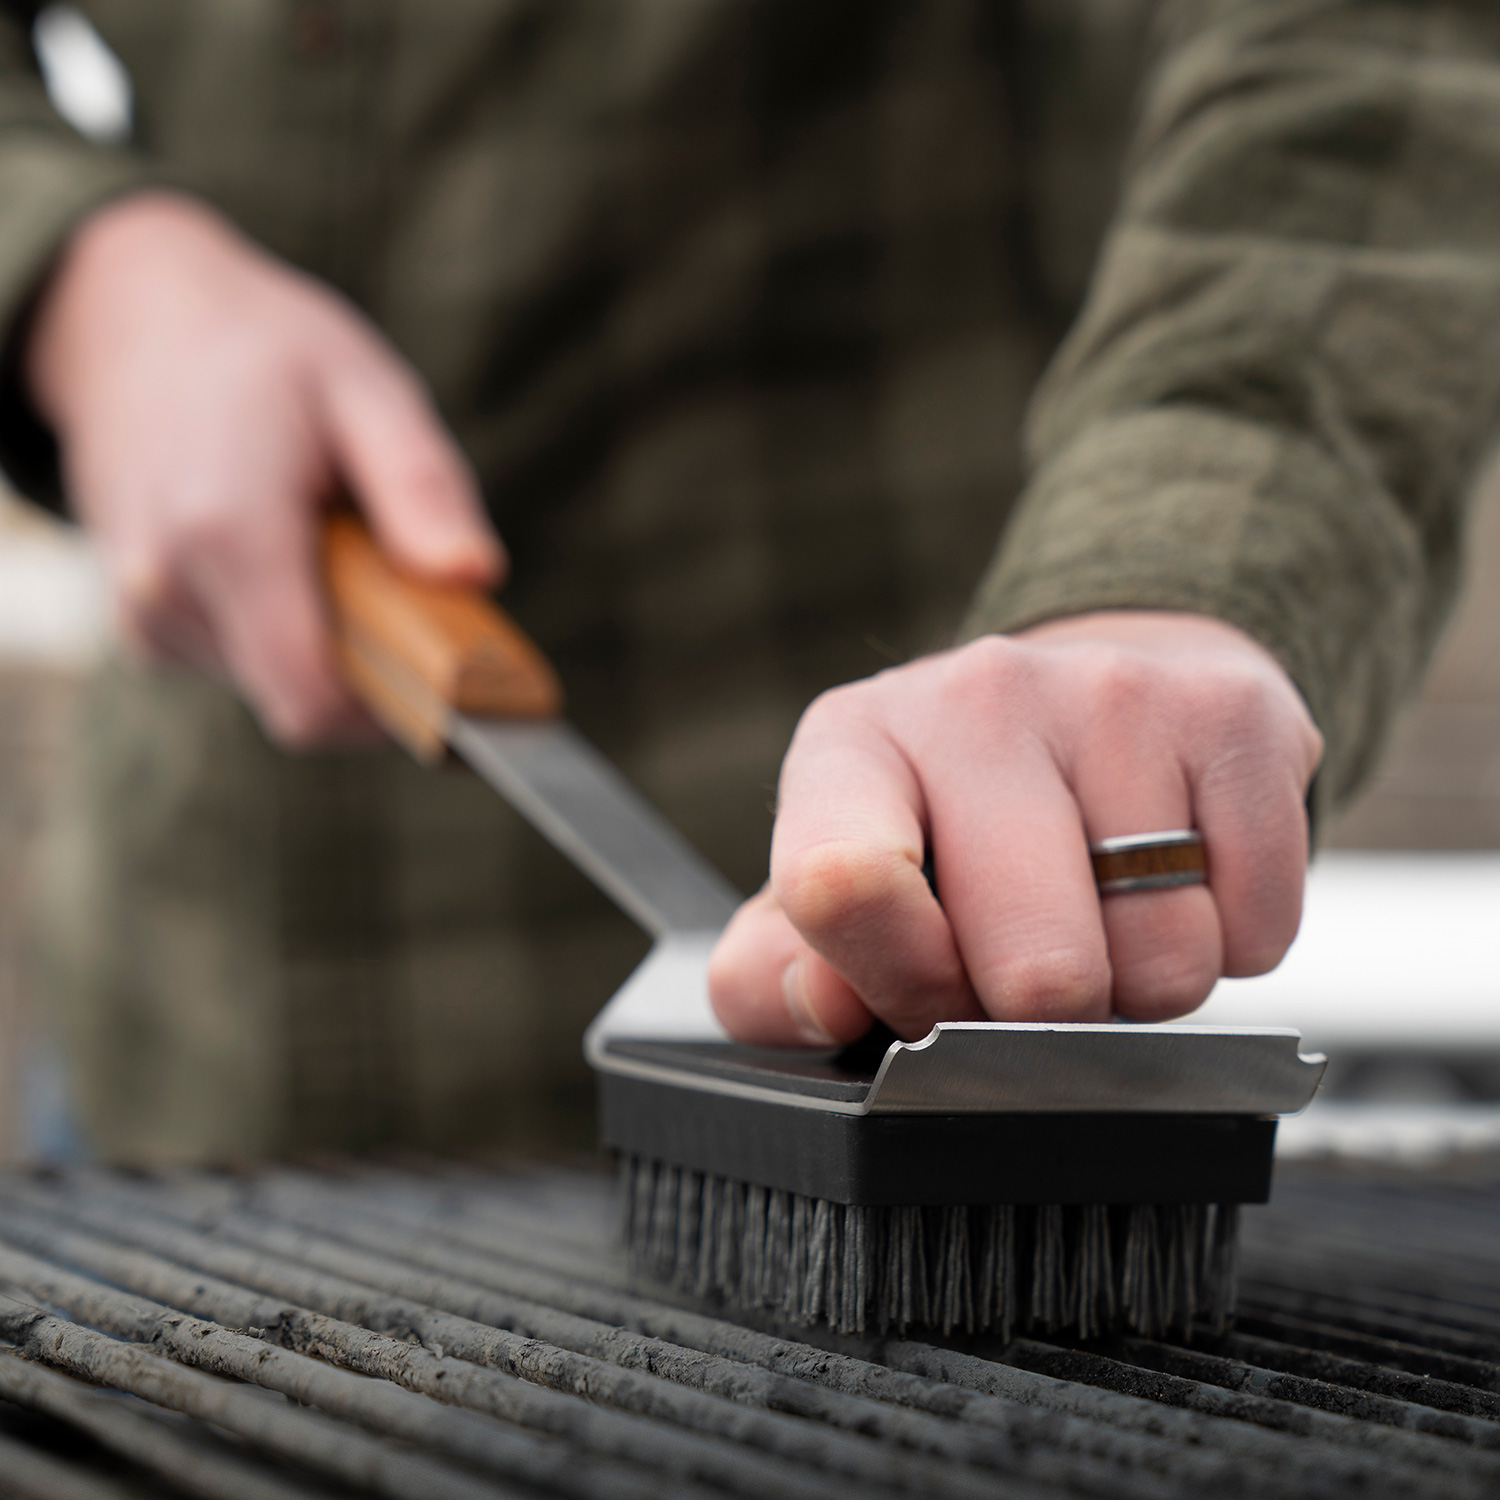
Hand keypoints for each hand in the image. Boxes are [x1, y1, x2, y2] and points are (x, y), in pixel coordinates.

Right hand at [25, 191, 501, 743]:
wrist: (131, 324)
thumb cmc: (266, 352)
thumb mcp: (367, 389)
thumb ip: (421, 488)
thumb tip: (476, 575)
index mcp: (226, 531)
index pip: (317, 699)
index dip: (400, 714)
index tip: (459, 688)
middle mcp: (167, 586)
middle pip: (304, 701)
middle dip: (374, 670)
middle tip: (403, 584)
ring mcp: (144, 612)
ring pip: (275, 686)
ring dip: (329, 643)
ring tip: (332, 545)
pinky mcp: (141, 623)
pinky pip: (242, 663)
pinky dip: (286, 629)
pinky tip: (287, 554)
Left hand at [708, 611, 1322, 1044]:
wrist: (1098, 703)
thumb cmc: (955, 827)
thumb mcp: (833, 892)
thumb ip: (777, 977)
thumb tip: (825, 1005)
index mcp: (850, 744)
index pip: (839, 883)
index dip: (902, 983)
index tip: (929, 992)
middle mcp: (974, 697)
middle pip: (1036, 975)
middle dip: (1038, 1014)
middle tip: (1026, 958)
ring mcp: (1112, 695)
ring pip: (1164, 970)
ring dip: (1140, 983)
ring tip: (1105, 911)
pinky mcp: (1235, 716)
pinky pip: (1259, 935)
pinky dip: (1232, 946)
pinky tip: (1182, 880)